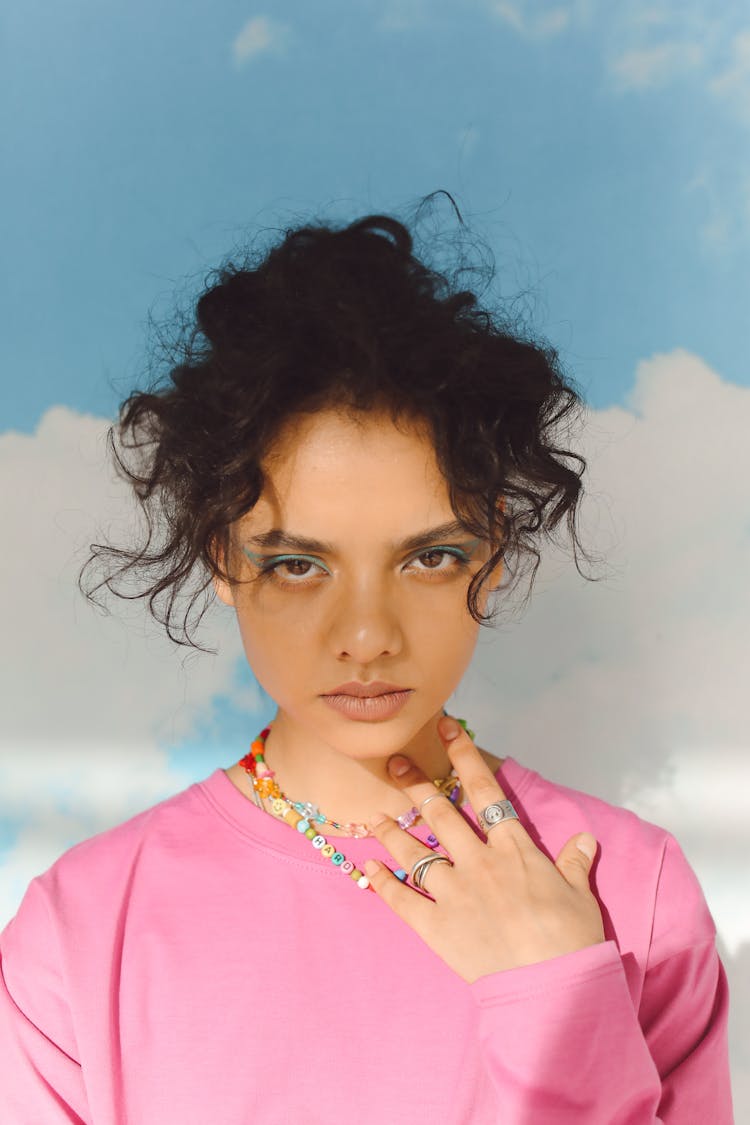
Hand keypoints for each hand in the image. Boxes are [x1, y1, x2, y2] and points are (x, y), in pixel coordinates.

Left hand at [364, 716, 604, 983]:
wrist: (551, 986)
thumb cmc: (571, 939)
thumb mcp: (580, 894)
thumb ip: (574, 863)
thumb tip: (585, 840)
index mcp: (514, 848)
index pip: (485, 790)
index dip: (464, 756)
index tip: (446, 728)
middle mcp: (478, 861)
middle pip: (440, 813)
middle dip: (415, 783)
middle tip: (394, 760)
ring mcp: (453, 892)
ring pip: (414, 851)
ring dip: (392, 830)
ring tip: (373, 814)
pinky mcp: (436, 926)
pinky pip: (401, 898)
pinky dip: (381, 881)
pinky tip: (366, 867)